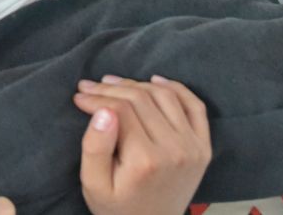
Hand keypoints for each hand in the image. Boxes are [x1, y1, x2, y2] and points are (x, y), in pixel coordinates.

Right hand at [73, 75, 210, 214]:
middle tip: (89, 87)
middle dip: (111, 88)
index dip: (96, 97)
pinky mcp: (203, 147)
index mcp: (146, 160)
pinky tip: (154, 81)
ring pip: (165, 96)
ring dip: (137, 84)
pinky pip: (194, 106)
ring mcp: (193, 147)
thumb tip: (103, 111)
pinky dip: (176, 88)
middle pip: (141, 99)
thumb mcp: (93, 184)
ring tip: (113, 84)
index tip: (79, 96)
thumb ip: (95, 147)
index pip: (120, 109)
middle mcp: (175, 150)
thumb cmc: (117, 207)